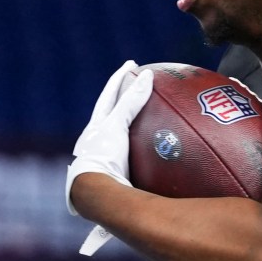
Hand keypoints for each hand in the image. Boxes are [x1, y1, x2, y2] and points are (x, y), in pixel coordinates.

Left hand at [64, 62, 152, 215]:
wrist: (97, 196)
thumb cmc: (102, 157)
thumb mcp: (116, 126)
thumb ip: (131, 102)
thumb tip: (147, 75)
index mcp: (96, 128)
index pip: (108, 96)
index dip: (119, 78)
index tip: (131, 64)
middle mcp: (99, 144)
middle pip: (113, 117)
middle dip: (125, 103)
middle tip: (140, 88)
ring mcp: (109, 162)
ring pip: (124, 141)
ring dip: (137, 132)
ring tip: (154, 124)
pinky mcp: (120, 179)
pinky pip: (140, 164)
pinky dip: (152, 159)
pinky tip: (164, 164)